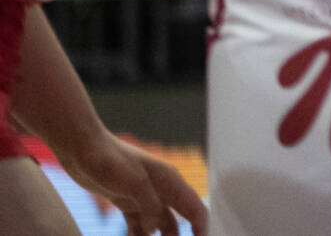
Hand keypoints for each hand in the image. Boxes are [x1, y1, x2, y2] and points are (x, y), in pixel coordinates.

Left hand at [59, 131, 207, 235]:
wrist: (82, 148)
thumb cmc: (110, 157)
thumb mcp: (134, 182)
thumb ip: (149, 206)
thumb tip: (155, 230)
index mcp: (170, 181)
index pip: (194, 208)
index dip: (202, 227)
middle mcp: (161, 190)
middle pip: (177, 221)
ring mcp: (143, 197)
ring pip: (157, 226)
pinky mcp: (126, 202)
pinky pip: (137, 225)